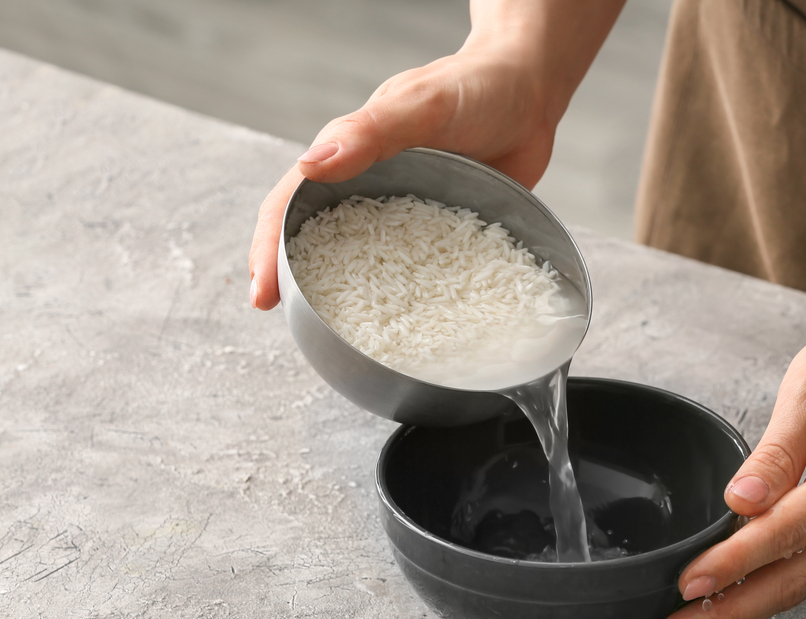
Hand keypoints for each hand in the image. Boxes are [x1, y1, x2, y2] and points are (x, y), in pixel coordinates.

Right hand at [248, 46, 558, 309]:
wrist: (531, 92)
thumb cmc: (472, 86)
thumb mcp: (420, 105)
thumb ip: (370, 132)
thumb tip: (310, 164)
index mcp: (348, 153)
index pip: (292, 203)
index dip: (270, 248)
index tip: (261, 294)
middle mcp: (369, 185)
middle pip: (318, 237)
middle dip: (298, 278)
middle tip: (291, 321)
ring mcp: (406, 211)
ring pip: (367, 258)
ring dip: (351, 293)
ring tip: (343, 332)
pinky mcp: (443, 228)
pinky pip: (422, 266)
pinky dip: (412, 293)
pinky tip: (415, 322)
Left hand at [657, 309, 805, 618]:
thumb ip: (775, 452)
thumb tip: (739, 502)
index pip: (785, 533)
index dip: (733, 565)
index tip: (688, 586)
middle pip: (794, 580)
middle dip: (732, 614)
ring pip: (801, 582)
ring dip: (746, 611)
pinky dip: (768, 589)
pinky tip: (733, 600)